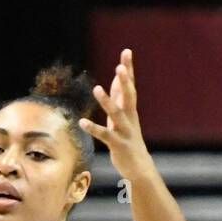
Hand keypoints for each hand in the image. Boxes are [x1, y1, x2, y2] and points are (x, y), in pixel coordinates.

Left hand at [80, 49, 153, 183]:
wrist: (139, 169)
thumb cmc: (129, 141)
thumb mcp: (124, 118)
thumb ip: (120, 99)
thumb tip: (117, 80)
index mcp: (131, 111)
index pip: (130, 86)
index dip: (129, 70)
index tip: (126, 52)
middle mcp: (130, 118)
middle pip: (129, 96)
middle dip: (125, 81)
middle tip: (120, 66)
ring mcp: (125, 132)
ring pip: (116, 114)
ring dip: (107, 101)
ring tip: (96, 88)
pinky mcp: (118, 145)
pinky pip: (105, 135)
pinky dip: (93, 128)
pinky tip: (82, 122)